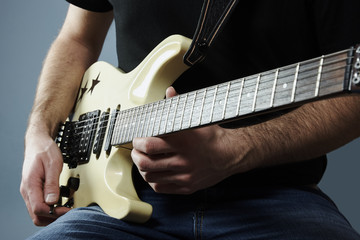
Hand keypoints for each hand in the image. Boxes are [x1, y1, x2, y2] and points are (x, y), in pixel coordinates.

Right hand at [20, 132, 68, 225]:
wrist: (38, 142)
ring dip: (51, 215)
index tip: (66, 210)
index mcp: (30, 184)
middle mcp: (27, 190)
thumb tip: (52, 201)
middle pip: (36, 215)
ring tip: (65, 210)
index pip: (38, 208)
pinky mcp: (34, 190)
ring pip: (36, 212)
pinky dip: (49, 209)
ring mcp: (29, 191)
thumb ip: (52, 183)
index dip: (54, 213)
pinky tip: (59, 205)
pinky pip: (39, 205)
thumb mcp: (53, 164)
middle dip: (52, 218)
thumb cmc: (45, 150)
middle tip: (67, 213)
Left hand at [131, 87, 250, 193]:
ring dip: (142, 169)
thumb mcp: (196, 119)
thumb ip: (178, 106)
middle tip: (136, 151)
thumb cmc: (213, 137)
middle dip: (136, 156)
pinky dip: (153, 181)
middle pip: (146, 163)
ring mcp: (184, 176)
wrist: (231, 154)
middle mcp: (183, 160)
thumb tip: (170, 92)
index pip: (150, 145)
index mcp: (183, 142)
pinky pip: (161, 188)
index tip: (137, 139)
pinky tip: (155, 173)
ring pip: (151, 177)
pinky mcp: (187, 186)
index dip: (138, 142)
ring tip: (144, 161)